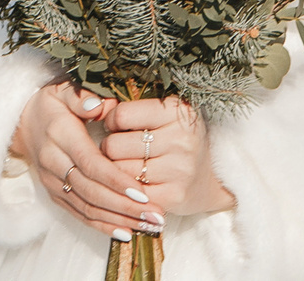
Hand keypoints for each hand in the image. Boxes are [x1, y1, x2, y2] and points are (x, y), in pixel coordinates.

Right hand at [10, 82, 163, 240]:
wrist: (22, 124)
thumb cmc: (52, 106)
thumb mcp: (63, 91)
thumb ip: (82, 97)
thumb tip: (99, 107)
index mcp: (60, 135)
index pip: (90, 163)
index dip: (116, 181)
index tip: (144, 194)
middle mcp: (53, 162)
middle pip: (91, 191)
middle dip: (125, 206)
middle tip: (156, 215)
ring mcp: (52, 181)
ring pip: (87, 207)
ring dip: (119, 220)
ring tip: (150, 226)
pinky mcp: (54, 194)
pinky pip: (79, 215)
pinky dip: (103, 226)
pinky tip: (127, 233)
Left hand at [101, 95, 233, 216]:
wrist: (212, 178)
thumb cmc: (175, 140)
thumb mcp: (160, 114)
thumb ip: (126, 108)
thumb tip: (92, 108)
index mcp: (178, 112)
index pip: (120, 115)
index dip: (111, 122)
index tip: (118, 126)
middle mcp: (182, 139)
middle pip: (114, 145)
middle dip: (110, 148)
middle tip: (122, 150)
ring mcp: (180, 169)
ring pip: (118, 170)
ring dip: (115, 169)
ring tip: (129, 164)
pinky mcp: (175, 196)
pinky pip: (130, 192)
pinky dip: (126, 189)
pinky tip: (135, 183)